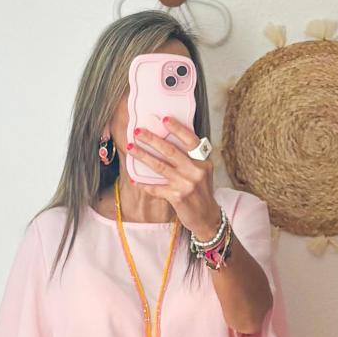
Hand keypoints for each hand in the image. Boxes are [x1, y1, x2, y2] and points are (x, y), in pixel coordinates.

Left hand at [128, 116, 222, 238]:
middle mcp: (196, 171)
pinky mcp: (177, 197)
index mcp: (203, 161)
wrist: (207, 217)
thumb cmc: (201, 192)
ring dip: (143, 156)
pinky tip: (134, 180)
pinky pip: (156, 188)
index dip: (177, 129)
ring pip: (160, 167)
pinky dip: (145, 184)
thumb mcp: (202, 172)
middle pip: (171, 151)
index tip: (164, 119)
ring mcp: (186, 184)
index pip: (190, 140)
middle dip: (152, 139)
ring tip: (131, 148)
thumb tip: (167, 141)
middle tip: (138, 131)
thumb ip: (190, 158)